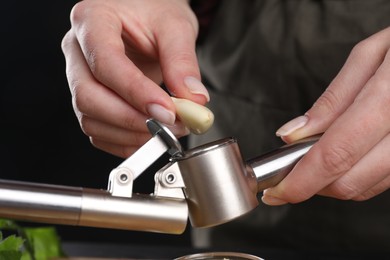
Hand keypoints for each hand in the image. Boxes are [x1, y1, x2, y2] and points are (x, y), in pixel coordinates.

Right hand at [61, 0, 208, 157]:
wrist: (144, 15)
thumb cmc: (153, 11)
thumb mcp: (174, 25)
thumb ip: (182, 61)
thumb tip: (192, 100)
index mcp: (92, 20)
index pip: (105, 62)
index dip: (135, 92)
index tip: (167, 110)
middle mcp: (77, 50)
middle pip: (88, 96)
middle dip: (131, 119)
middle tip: (170, 124)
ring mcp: (79, 77)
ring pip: (90, 118)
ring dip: (129, 134)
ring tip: (166, 130)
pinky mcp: (89, 99)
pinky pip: (97, 130)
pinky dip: (123, 141)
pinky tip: (149, 137)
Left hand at [262, 26, 389, 204]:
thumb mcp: (372, 55)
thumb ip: (333, 99)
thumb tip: (292, 134)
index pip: (336, 154)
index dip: (300, 180)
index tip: (277, 189)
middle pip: (350, 181)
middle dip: (312, 184)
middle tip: (289, 172)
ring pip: (367, 187)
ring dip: (331, 181)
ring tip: (314, 160)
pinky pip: (385, 179)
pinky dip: (356, 175)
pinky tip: (345, 157)